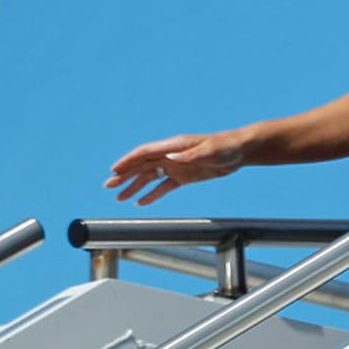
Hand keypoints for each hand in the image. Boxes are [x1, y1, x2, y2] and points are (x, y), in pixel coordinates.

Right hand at [104, 131, 245, 206]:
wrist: (240, 151)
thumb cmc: (225, 146)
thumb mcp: (210, 150)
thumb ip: (191, 155)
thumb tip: (170, 157)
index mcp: (175, 146)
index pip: (146, 152)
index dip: (129, 160)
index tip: (115, 170)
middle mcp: (172, 155)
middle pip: (143, 165)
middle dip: (125, 175)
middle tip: (109, 186)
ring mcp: (177, 166)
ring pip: (150, 176)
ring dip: (134, 186)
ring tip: (119, 197)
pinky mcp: (184, 176)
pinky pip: (164, 186)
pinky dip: (152, 194)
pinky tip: (141, 202)